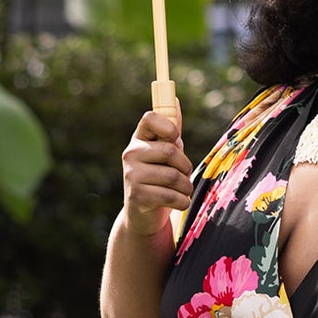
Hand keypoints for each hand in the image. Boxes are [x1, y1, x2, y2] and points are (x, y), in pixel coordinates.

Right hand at [121, 106, 190, 237]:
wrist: (143, 216)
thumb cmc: (159, 180)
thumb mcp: (166, 155)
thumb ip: (171, 132)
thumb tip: (175, 101)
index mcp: (139, 139)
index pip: (150, 118)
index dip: (168, 126)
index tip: (175, 139)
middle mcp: (131, 154)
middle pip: (170, 151)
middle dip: (185, 166)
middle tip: (184, 176)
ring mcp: (132, 175)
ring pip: (173, 176)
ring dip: (186, 187)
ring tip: (183, 192)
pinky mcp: (137, 196)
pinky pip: (171, 195)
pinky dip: (182, 202)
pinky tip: (179, 203)